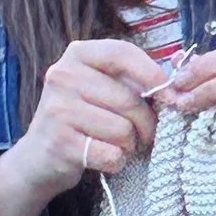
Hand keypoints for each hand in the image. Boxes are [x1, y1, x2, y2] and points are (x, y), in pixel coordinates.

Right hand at [0, 37, 162, 215]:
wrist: (39, 159)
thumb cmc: (82, 121)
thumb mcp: (100, 89)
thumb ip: (132, 81)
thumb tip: (176, 89)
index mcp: (77, 55)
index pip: (123, 53)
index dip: (153, 75)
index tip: (170, 97)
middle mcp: (62, 76)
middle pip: (129, 100)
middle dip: (146, 125)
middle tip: (143, 136)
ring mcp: (58, 109)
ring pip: (123, 130)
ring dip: (130, 146)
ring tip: (120, 146)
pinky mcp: (60, 143)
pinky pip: (111, 154)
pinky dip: (117, 162)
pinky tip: (105, 159)